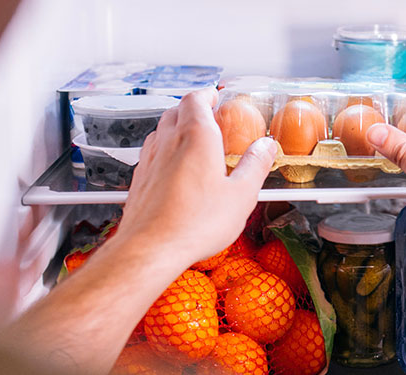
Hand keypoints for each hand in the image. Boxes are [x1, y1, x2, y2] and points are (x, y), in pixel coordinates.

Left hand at [114, 88, 276, 269]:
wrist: (151, 248)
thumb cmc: (193, 224)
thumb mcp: (241, 195)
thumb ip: (255, 166)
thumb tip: (266, 148)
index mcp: (196, 137)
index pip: (197, 99)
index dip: (208, 94)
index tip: (216, 96)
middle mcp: (168, 142)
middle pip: (177, 110)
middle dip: (194, 108)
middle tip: (209, 114)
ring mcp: (150, 159)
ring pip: (162, 129)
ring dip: (177, 126)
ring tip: (193, 139)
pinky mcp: (140, 179)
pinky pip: (153, 152)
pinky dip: (165, 149)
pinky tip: (175, 167)